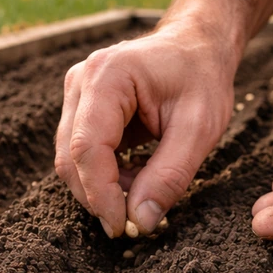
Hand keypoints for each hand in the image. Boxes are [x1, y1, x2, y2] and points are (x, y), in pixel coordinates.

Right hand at [55, 23, 235, 236]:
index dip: (100, 194)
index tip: (121, 227)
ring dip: (103, 188)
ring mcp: (76, 94)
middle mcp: (81, 81)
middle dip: (99, 196)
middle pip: (71, 157)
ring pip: (71, 160)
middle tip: (134, 221)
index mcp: (107, 76)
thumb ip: (169, 176)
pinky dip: (106, 176)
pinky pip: (81, 154)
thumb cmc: (202, 78)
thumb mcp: (200, 129)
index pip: (87, 148)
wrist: (198, 46)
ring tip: (143, 189)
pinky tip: (137, 174)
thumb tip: (140, 222)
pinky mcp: (80, 109)